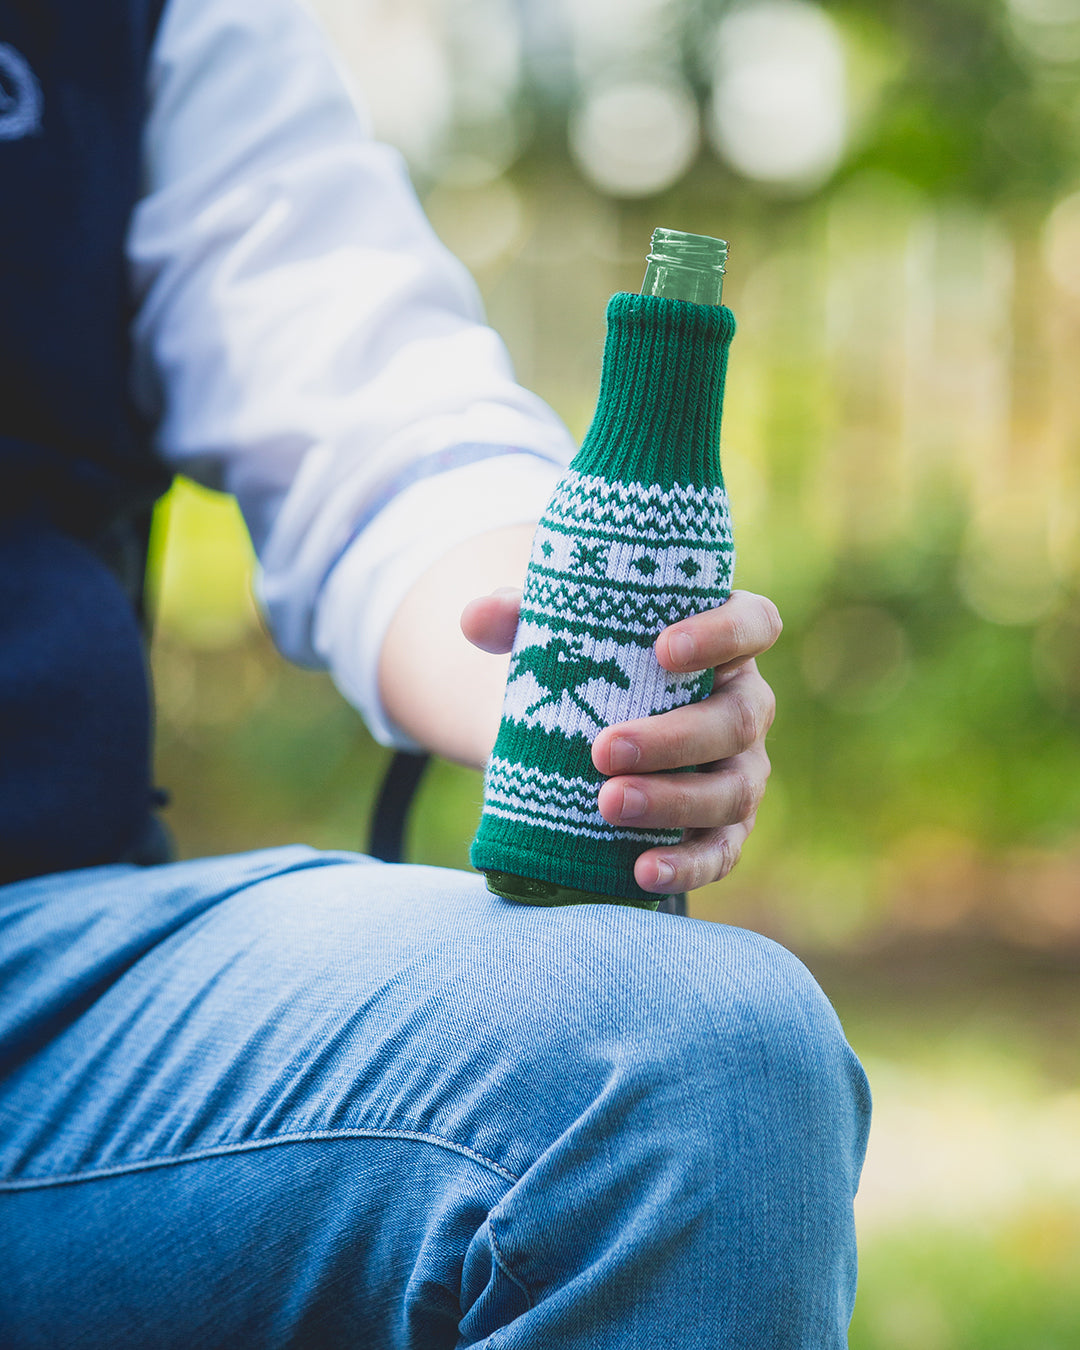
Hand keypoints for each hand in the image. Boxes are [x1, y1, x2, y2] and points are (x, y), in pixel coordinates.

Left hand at [461, 588, 781, 895]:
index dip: (723, 634)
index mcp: (722, 642)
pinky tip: (642, 872)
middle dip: (674, 738)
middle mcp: (744, 704)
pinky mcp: (724, 827)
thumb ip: (517, 619)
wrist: (583, 734)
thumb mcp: (554, 635)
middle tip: (602, 750)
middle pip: (738, 719)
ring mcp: (740, 769)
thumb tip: (475, 619)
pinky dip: (687, 866)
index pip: (753, 624)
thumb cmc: (586, 668)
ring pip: (732, 790)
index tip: (663, 649)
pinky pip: (720, 851)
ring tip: (606, 805)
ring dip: (673, 802)